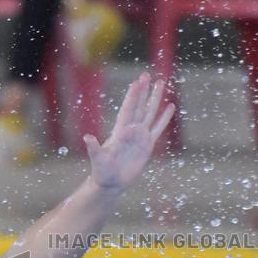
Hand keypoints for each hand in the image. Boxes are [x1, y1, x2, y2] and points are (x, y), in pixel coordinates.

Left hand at [84, 73, 174, 192]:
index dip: (133, 96)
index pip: (128, 109)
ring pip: (150, 113)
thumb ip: (94, 148)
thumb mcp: (98, 159)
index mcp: (120, 131)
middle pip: (139, 106)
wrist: (111, 182)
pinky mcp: (147, 145)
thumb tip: (87, 137)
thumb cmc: (102, 171)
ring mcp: (140, 136)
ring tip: (161, 82)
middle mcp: (130, 130)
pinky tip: (170, 107)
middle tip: (147, 74)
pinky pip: (158, 128)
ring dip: (155, 98)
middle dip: (143, 91)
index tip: (137, 82)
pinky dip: (164, 118)